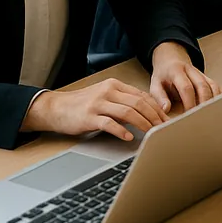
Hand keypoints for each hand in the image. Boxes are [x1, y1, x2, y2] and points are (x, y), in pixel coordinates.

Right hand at [20, 79, 169, 141]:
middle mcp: (108, 92)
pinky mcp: (88, 117)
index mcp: (114, 85)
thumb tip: (148, 110)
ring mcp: (98, 104)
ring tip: (151, 133)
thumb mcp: (105, 96)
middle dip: (154, 116)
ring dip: (143, 124)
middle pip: (138, 103)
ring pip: (128, 112)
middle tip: (163, 128)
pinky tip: (129, 137)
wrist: (55, 108)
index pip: (142, 95)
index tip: (166, 119)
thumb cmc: (82, 104)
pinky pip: (109, 124)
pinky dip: (121, 131)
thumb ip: (124, 100)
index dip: (157, 108)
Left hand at [149, 42, 219, 112]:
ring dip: (212, 100)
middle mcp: (191, 71)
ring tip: (210, 113)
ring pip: (212, 86)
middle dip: (203, 103)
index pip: (186, 87)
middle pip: (202, 86)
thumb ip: (159, 97)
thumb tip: (166, 109)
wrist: (170, 59)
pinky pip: (216, 86)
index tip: (189, 115)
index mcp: (176, 71)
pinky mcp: (207, 77)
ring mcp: (200, 73)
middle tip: (201, 116)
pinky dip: (218, 96)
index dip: (189, 102)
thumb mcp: (155, 84)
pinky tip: (217, 106)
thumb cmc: (163, 75)